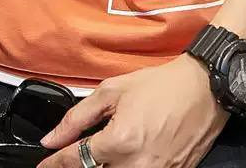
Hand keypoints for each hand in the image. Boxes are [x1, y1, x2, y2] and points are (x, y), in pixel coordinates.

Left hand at [38, 54, 228, 167]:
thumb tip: (52, 138)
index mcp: (119, 141)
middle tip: (78, 154)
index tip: (43, 166)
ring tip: (103, 154)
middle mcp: (137, 165)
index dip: (54, 164)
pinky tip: (125, 157)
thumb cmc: (160, 85)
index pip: (76, 160)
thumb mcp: (113, 90)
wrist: (203, 89)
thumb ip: (78, 116)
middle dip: (81, 166)